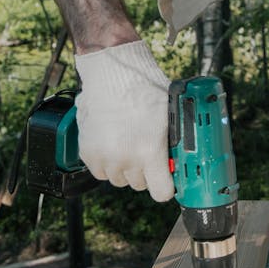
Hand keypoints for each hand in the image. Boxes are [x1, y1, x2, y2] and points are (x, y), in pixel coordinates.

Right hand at [74, 41, 173, 200]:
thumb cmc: (146, 90)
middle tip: (145, 151)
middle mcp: (126, 158)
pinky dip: (105, 162)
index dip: (165, 186)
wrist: (115, 75)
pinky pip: (99, 171)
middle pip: (139, 184)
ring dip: (124, 167)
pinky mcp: (88, 152)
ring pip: (118, 179)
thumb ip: (174, 143)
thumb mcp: (170, 117)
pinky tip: (112, 143)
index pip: (161, 192)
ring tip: (127, 143)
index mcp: (150, 151)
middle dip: (144, 171)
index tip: (166, 179)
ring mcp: (105, 157)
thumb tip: (180, 162)